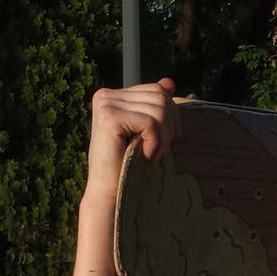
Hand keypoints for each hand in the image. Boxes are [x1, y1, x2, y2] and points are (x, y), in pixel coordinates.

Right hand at [86, 78, 180, 199]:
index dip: (171, 116)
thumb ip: (155, 107)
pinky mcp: (110, 117)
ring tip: (153, 155)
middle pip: (160, 97)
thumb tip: (169, 82)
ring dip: (163, 138)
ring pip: (159, 109)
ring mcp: (106, 104)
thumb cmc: (129, 166)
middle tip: (160, 151)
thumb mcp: (146, 133)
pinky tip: (146, 156)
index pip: (157, 91)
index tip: (165, 141)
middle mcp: (106, 95)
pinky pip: (151, 122)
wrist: (111, 193)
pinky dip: (155, 142)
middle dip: (170, 127)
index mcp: (114, 96)